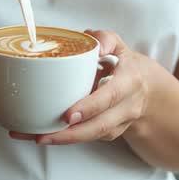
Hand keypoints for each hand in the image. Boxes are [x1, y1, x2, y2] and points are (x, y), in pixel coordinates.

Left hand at [10, 29, 150, 145]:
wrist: (143, 87)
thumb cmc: (123, 64)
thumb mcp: (117, 45)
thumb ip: (104, 39)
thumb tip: (91, 44)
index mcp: (129, 81)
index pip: (110, 97)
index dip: (90, 107)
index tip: (69, 115)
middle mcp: (127, 106)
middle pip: (99, 126)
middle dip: (70, 134)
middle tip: (43, 135)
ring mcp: (119, 123)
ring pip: (91, 136)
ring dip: (62, 140)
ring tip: (35, 136)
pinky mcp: (109, 133)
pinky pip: (87, 138)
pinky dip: (64, 139)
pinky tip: (41, 135)